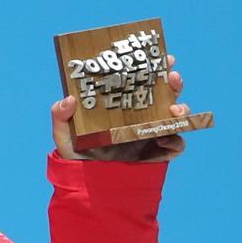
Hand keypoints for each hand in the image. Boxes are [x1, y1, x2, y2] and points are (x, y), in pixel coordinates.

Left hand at [51, 53, 187, 162]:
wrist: (89, 187)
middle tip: (172, 75)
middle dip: (171, 81)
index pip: (138, 82)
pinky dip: (177, 140)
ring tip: (175, 109)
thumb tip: (69, 99)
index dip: (150, 67)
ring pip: (175, 116)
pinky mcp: (158, 154)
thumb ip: (60, 117)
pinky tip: (165, 138)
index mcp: (120, 106)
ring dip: (181, 107)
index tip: (155, 54)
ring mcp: (151, 134)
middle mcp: (139, 117)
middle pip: (162, 94)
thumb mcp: (64, 135)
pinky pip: (176, 145)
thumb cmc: (76, 157)